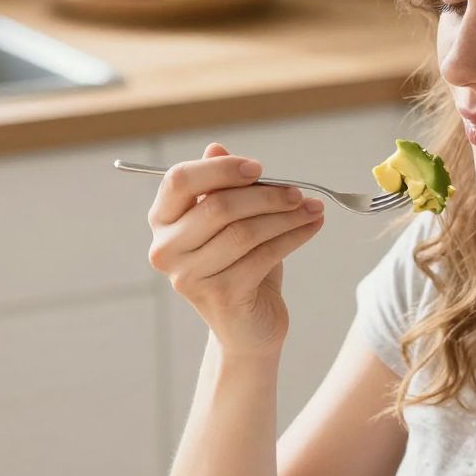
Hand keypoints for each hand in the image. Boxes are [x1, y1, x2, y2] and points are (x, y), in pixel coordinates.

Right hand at [147, 140, 324, 354]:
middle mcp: (166, 249)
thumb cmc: (239, 267)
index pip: (180, 180)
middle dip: (266, 195)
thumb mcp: (230, 223)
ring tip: (313, 208)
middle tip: (298, 192)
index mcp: (162, 221)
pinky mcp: (220, 295)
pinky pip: (263, 255)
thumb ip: (220, 188)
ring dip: (285, 216)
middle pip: (218, 207)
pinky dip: (293, 238)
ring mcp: (189, 276)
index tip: (259, 168)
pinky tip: (311, 227)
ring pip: (244, 232)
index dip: (221, 169)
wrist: (247, 328)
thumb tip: (216, 148)